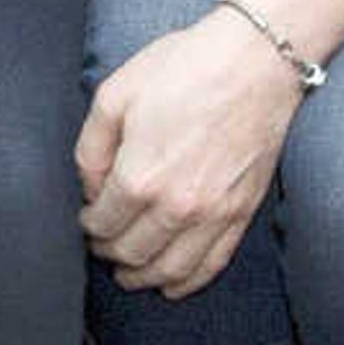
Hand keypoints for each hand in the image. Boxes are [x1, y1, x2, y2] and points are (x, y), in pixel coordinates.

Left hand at [75, 12, 307, 298]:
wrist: (256, 60)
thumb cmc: (184, 68)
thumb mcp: (115, 94)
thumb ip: (91, 149)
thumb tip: (90, 189)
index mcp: (139, 177)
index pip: (101, 225)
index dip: (87, 226)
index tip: (87, 217)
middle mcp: (176, 206)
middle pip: (131, 253)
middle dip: (109, 253)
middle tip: (101, 244)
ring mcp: (214, 214)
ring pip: (170, 270)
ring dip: (143, 278)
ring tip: (128, 273)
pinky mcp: (243, 213)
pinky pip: (212, 265)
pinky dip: (188, 283)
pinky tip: (171, 284)